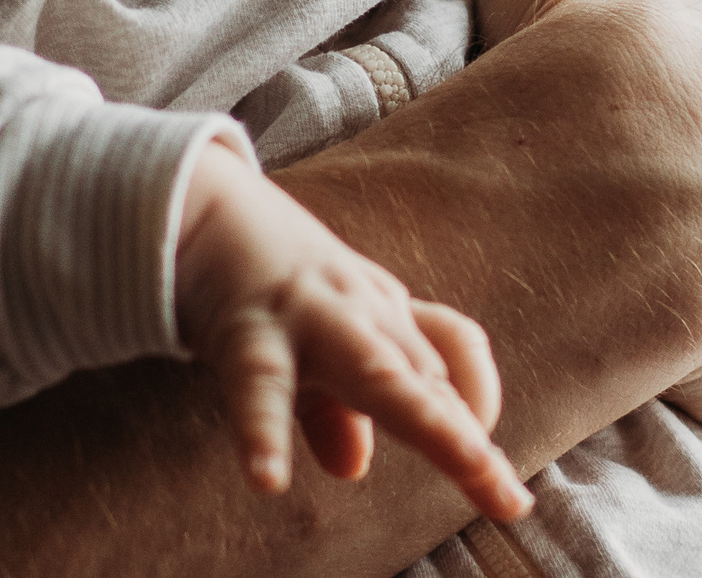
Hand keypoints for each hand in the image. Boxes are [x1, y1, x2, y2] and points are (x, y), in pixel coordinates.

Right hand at [173, 140, 531, 522]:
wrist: (194, 206)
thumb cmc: (264, 285)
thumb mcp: (306, 347)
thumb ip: (335, 408)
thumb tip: (352, 468)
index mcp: (381, 316)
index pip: (449, 356)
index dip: (477, 407)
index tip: (501, 485)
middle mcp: (362, 312)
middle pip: (429, 374)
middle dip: (466, 437)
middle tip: (507, 496)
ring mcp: (312, 314)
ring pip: (376, 369)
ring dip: (423, 414)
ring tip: (466, 456)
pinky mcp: (249, 325)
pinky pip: (261, 381)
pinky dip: (262, 429)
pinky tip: (265, 479)